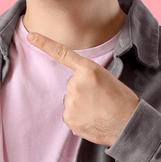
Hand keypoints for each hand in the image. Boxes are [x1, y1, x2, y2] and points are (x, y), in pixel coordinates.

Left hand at [27, 31, 139, 146]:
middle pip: (72, 84)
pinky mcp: (69, 118)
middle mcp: (76, 84)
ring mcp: (71, 102)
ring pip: (71, 101)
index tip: (31, 37)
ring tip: (99, 111)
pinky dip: (79, 118)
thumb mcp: (107, 79)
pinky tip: (93, 120)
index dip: (45, 44)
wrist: (129, 124)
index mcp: (89, 70)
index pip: (63, 54)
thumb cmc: (122, 101)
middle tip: (100, 99)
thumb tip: (74, 91)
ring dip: (81, 105)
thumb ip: (87, 79)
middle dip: (83, 91)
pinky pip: (70, 115)